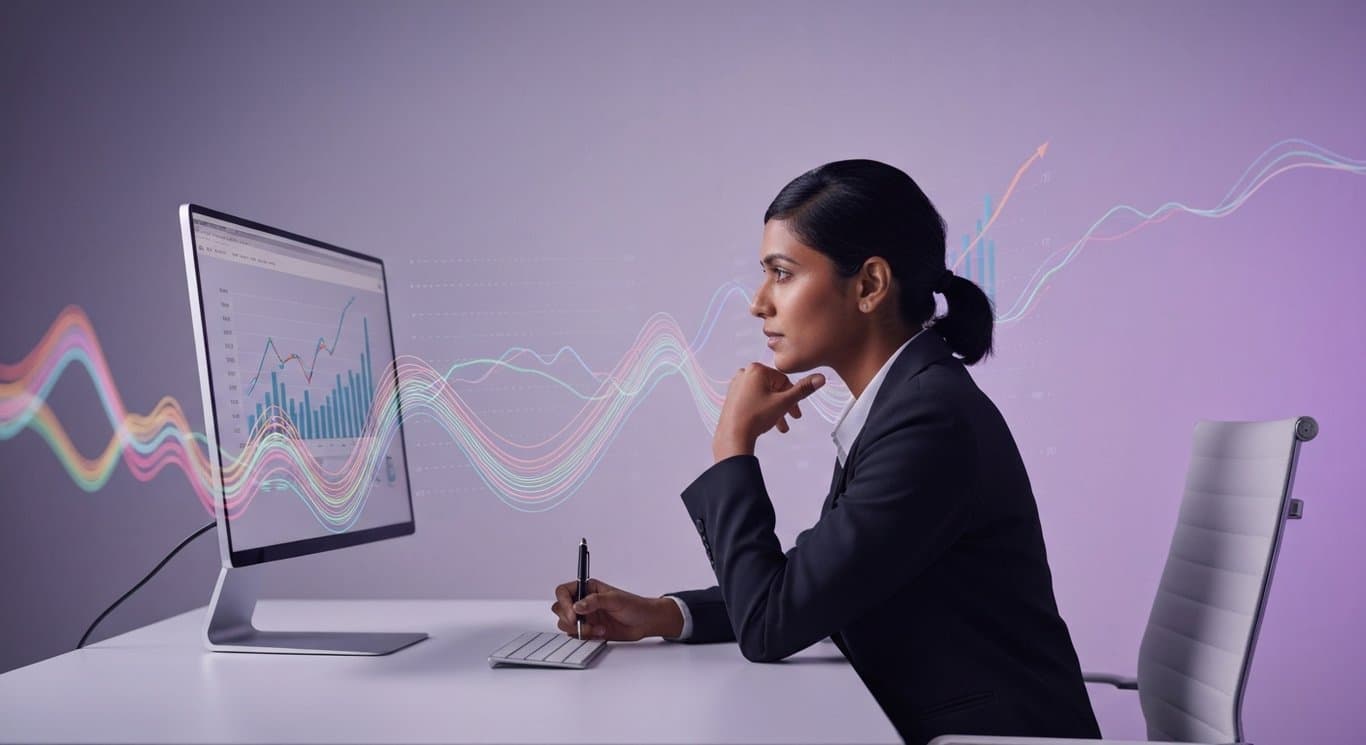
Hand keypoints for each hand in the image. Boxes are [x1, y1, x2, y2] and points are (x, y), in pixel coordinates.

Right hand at [552, 578, 681, 640]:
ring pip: (566, 624)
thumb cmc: (634, 605)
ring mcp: (585, 617)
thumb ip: (595, 601)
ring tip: (597, 629)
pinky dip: (585, 637)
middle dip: (569, 619)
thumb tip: (577, 606)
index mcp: (587, 589)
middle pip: (560, 609)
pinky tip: (601, 633)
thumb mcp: (616, 599)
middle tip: (583, 624)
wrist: (645, 622)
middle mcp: (583, 602)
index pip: (564, 592)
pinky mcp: (589, 630)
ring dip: (579, 629)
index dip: (564, 602)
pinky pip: (576, 635)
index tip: (572, 613)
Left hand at [713, 362, 825, 461]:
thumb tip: (820, 379)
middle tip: (789, 419)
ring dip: (774, 410)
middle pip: (773, 388)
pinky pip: (753, 400)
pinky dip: (762, 409)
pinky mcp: (732, 397)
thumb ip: (803, 390)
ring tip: (778, 426)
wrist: (733, 435)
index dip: (792, 397)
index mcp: (757, 370)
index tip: (795, 412)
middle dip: (783, 406)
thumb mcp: (784, 402)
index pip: (783, 380)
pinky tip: (764, 422)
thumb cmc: (754, 417)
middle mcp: (745, 374)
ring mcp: (737, 385)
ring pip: (763, 395)